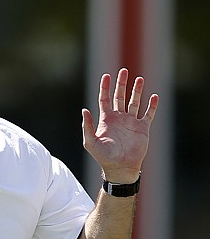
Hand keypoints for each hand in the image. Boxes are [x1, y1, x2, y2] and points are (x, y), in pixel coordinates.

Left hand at [82, 68, 158, 182]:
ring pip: (134, 102)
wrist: (120, 167)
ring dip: (137, 91)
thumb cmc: (103, 156)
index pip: (104, 98)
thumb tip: (84, 109)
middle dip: (121, 84)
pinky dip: (151, 105)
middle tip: (123, 71)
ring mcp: (131, 122)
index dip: (105, 87)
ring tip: (139, 79)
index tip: (106, 75)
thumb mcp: (90, 141)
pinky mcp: (142, 128)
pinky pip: (148, 114)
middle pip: (119, 96)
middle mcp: (119, 118)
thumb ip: (87, 126)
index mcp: (106, 119)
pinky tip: (154, 96)